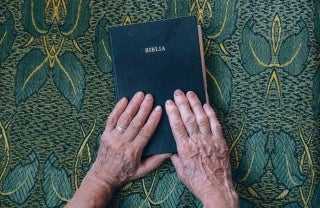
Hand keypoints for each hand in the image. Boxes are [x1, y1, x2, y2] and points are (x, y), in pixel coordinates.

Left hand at [66, 92, 169, 207]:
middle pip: (135, 122)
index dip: (153, 120)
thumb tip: (170, 150)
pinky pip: (111, 119)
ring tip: (140, 94)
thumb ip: (156, 160)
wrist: (104, 175)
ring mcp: (113, 137)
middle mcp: (123, 143)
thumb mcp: (143, 170)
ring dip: (132, 105)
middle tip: (150, 97)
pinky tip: (124, 99)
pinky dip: (117, 108)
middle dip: (143, 108)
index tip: (159, 109)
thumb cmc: (125, 172)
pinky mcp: (105, 133)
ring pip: (124, 118)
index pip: (145, 132)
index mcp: (134, 151)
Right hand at [165, 90, 237, 207]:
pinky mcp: (221, 142)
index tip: (169, 103)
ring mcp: (210, 141)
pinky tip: (206, 105)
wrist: (217, 190)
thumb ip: (176, 156)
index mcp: (185, 149)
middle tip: (178, 92)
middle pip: (188, 118)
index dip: (173, 112)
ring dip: (196, 104)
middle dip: (183, 103)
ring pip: (202, 118)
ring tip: (191, 93)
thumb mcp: (181, 171)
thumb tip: (172, 146)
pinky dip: (211, 114)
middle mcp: (197, 142)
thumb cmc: (197, 182)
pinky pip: (216, 125)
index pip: (177, 125)